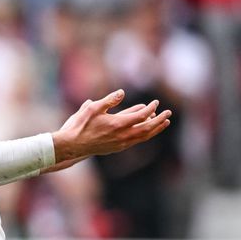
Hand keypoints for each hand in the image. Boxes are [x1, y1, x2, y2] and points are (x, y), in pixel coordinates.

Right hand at [50, 90, 171, 164]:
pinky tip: (146, 130)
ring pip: (143, 137)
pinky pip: (136, 141)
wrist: (72, 145)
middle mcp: (122, 136)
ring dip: (155, 129)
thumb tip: (122, 92)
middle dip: (159, 120)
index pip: (141, 116)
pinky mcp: (117, 148)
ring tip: (164, 123)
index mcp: (117, 124)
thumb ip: (109, 100)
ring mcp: (121, 144)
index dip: (150, 109)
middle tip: (168, 113)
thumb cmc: (80, 124)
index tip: (156, 102)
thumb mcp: (92, 107)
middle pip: (147, 128)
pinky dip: (145, 134)